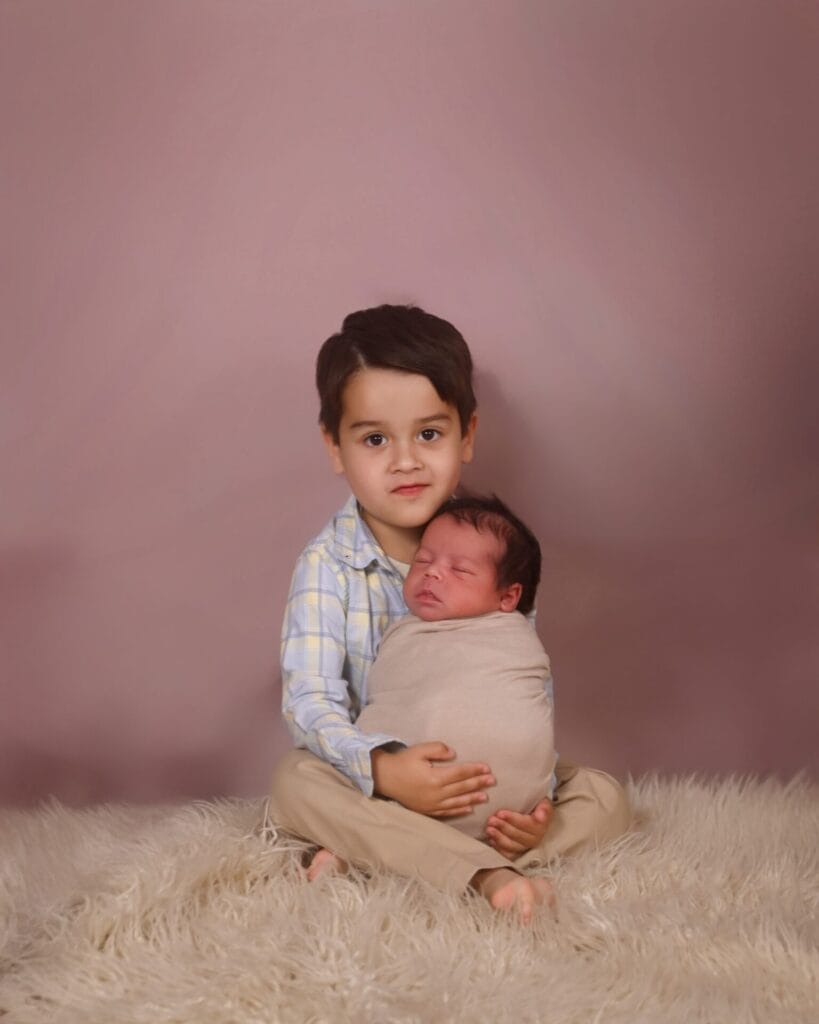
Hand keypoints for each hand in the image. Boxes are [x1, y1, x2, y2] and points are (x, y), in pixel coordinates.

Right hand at [372, 742, 494, 816]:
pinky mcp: (427, 810)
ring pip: (457, 802)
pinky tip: (469, 809)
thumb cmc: (402, 761)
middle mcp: (436, 793)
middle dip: (478, 783)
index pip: (461, 773)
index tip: (487, 768)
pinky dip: (459, 810)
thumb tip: (454, 754)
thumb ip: (438, 749)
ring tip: (485, 796)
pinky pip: (447, 812)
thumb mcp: (419, 749)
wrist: (384, 778)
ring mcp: (432, 804)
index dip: (475, 770)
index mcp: (435, 777)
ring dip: (472, 798)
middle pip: (462, 788)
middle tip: (493, 781)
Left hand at [484, 798, 552, 858]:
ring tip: (489, 829)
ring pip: (511, 845)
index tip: (501, 813)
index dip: (513, 819)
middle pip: (517, 835)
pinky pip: (508, 854)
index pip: (526, 824)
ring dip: (499, 837)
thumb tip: (541, 817)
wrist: (535, 815)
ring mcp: (525, 847)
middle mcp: (535, 839)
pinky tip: (491, 840)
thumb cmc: (537, 806)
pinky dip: (499, 848)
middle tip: (491, 820)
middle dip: (503, 827)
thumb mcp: (543, 803)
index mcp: (541, 826)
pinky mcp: (518, 852)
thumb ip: (544, 808)